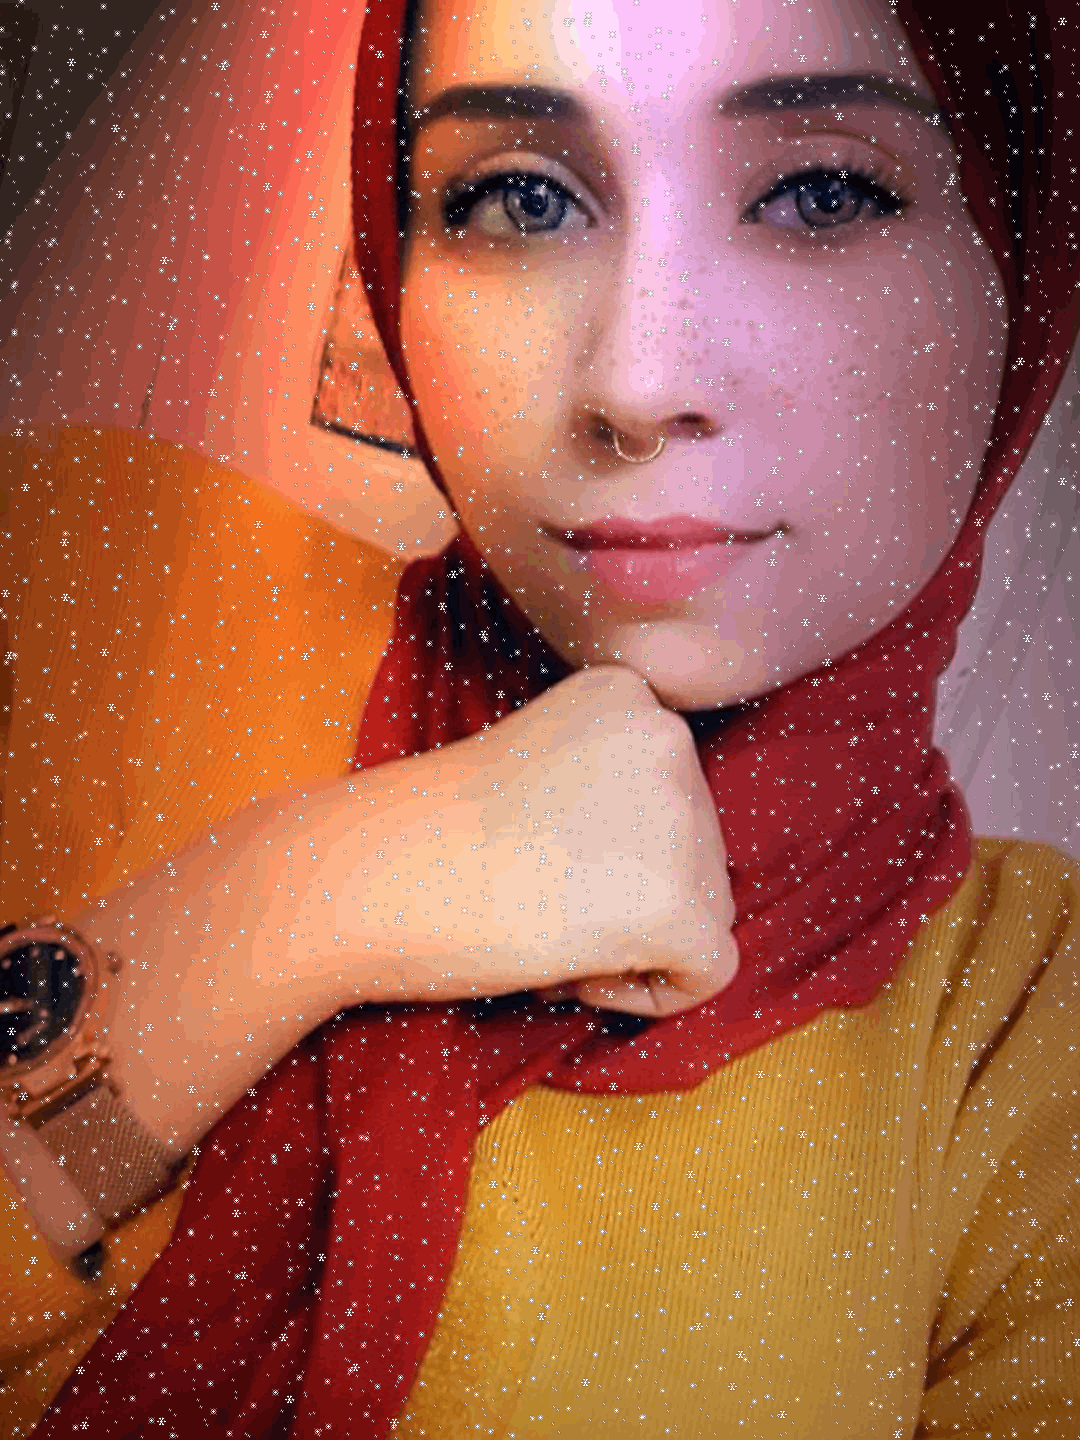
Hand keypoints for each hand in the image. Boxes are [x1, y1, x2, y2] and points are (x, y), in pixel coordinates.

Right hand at [357, 665, 737, 1016]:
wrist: (375, 874)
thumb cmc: (432, 833)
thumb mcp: (540, 770)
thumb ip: (608, 793)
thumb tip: (654, 864)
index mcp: (631, 696)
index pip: (667, 800)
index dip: (608, 848)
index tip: (535, 856)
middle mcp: (670, 738)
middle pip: (697, 853)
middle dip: (627, 894)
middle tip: (534, 899)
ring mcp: (681, 818)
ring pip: (706, 911)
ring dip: (634, 940)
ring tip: (544, 926)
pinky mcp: (680, 904)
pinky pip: (707, 973)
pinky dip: (649, 993)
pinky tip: (573, 971)